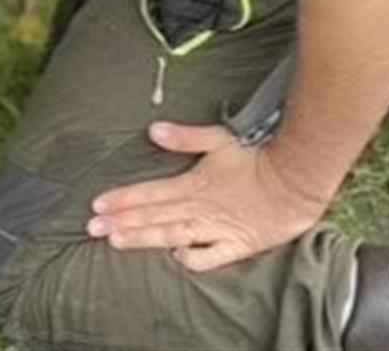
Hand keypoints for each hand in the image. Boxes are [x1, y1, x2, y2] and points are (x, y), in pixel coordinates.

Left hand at [85, 122, 328, 270]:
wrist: (295, 183)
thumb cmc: (255, 159)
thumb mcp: (218, 139)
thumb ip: (184, 137)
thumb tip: (153, 130)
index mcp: (193, 185)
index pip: (149, 193)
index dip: (122, 199)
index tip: (98, 204)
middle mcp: (200, 210)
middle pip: (154, 217)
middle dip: (121, 221)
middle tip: (93, 227)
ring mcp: (216, 230)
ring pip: (172, 236)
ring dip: (143, 239)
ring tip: (116, 241)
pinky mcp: (236, 245)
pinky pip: (209, 258)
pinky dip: (190, 259)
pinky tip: (172, 257)